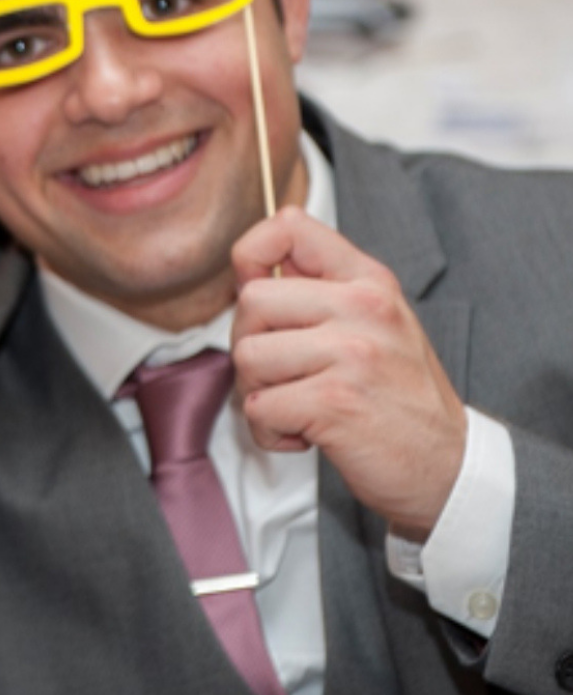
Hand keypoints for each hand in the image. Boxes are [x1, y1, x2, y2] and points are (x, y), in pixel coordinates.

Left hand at [231, 207, 466, 539]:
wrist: (448, 467)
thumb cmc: (399, 397)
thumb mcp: (376, 324)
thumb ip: (320, 290)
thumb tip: (249, 269)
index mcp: (369, 282)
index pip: (290, 226)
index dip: (251, 254)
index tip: (254, 288)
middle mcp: (363, 308)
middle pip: (251, 300)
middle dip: (250, 343)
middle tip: (283, 374)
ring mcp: (350, 354)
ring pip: (247, 356)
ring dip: (259, 392)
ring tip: (300, 405)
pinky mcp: (334, 402)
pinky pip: (258, 407)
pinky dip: (269, 431)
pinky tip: (306, 435)